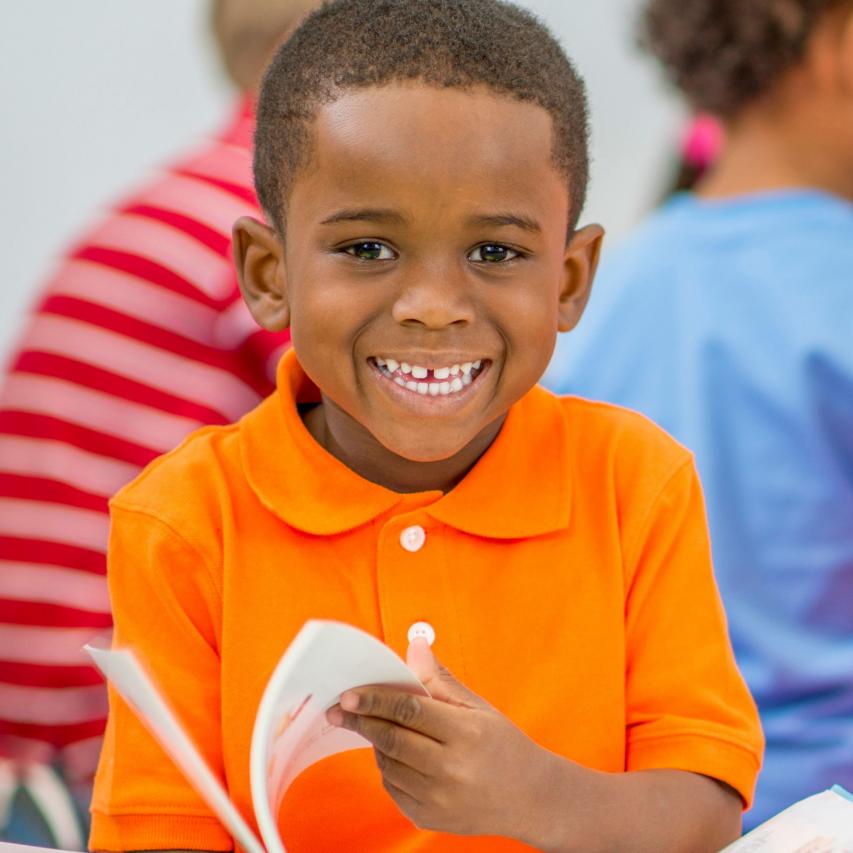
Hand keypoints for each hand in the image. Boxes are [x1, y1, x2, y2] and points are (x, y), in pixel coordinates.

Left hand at [325, 638, 555, 840]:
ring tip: (378, 727)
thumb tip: (414, 646)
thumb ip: (439, 679)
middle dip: (362, 720)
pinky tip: (396, 754)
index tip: (350, 693)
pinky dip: (387, 767)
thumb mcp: (477, 707)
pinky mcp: (429, 818)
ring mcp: (439, 799)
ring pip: (388, 764)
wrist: (530, 798)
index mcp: (466, 734)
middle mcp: (451, 770)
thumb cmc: (504, 746)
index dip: (376, 699)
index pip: (409, 710)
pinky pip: (393, 788)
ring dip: (376, 742)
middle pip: (392, 739)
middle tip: (340, 708)